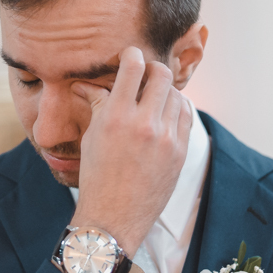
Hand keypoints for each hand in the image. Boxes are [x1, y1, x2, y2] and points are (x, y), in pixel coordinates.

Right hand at [70, 47, 191, 259]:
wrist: (114, 218)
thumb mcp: (92, 138)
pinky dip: (177, 108)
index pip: (133, 66)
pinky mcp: (180, 151)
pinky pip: (186, 115)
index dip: (132, 54)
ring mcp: (166, 138)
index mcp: (116, 117)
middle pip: (161, 74)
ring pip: (176, 94)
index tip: (129, 56)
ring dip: (165, 90)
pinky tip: (166, 113)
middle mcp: (143, 123)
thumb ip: (97, 105)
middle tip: (145, 74)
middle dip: (152, 68)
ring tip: (154, 97)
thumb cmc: (97, 178)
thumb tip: (87, 84)